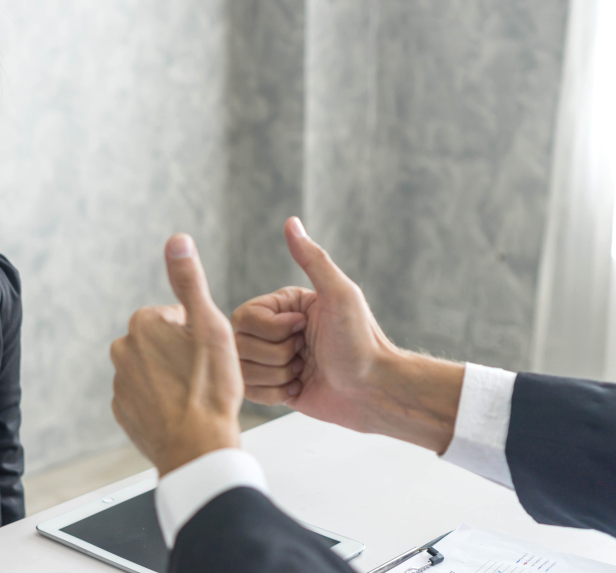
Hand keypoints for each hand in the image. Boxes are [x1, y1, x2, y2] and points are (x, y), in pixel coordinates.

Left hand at [110, 234, 242, 475]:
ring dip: (172, 378)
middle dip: (181, 353)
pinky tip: (182, 412)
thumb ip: (189, 280)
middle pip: (162, 341)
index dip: (197, 333)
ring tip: (195, 395)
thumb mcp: (209, 325)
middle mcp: (123, 350)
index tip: (208, 353)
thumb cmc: (209, 387)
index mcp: (143, 324)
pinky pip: (146, 397)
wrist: (198, 448)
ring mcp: (121, 383)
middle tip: (204, 375)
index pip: (175, 316)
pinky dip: (162, 402)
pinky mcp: (122, 411)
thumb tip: (177, 240)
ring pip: (154, 369)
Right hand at [233, 218, 463, 452]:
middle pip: (240, 343)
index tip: (303, 330)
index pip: (244, 316)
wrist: (375, 391)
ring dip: (277, 375)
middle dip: (275, 355)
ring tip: (306, 371)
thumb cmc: (362, 341)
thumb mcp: (339, 295)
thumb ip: (313, 259)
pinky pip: (250, 392)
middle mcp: (274, 331)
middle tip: (307, 354)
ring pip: (243, 369)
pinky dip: (274, 393)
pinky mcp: (273, 388)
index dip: (272, 329)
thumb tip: (292, 222)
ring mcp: (273, 360)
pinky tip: (299, 388)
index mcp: (284, 306)